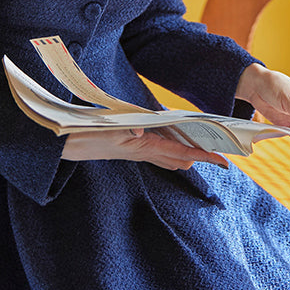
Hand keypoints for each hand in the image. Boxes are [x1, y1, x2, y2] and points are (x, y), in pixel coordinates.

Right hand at [62, 128, 228, 170]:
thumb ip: (126, 129)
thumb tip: (142, 131)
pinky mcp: (131, 149)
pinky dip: (172, 148)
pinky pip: (158, 151)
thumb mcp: (107, 129)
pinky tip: (175, 140)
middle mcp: (144, 153)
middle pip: (180, 159)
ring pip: (170, 157)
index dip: (202, 156)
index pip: (180, 153)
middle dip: (199, 156)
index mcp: (143, 147)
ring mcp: (138, 152)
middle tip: (218, 150)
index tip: (221, 160)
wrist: (68, 143)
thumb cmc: (88, 135)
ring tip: (204, 146)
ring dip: (187, 153)